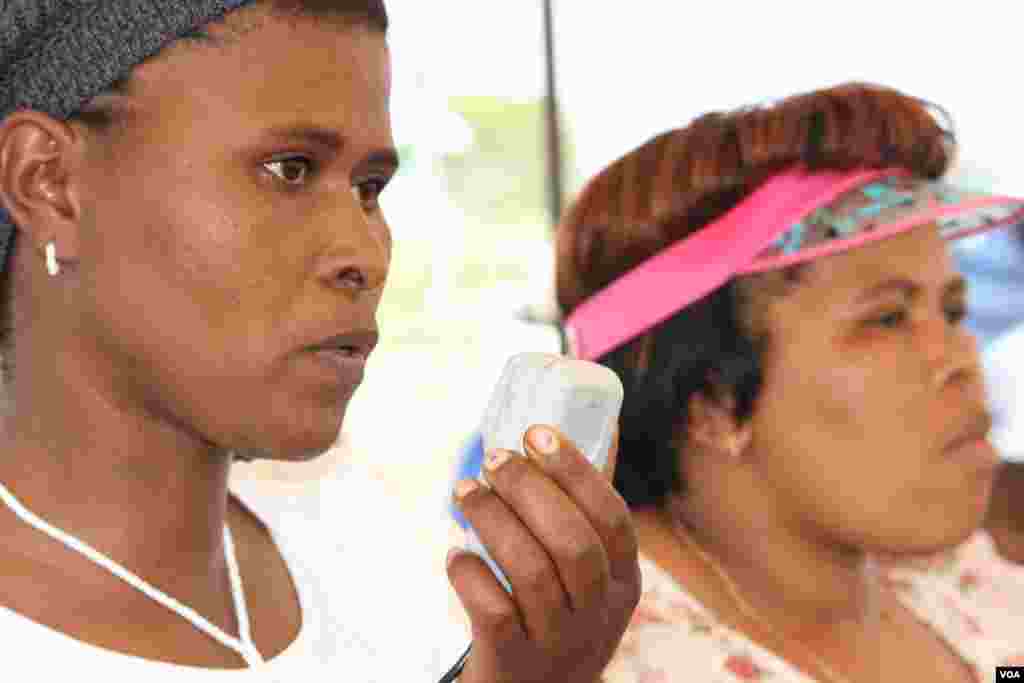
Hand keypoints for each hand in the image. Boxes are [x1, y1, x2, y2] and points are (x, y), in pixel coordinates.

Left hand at [447, 425, 639, 682]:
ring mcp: (559, 643)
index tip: (536, 433)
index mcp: (624, 582)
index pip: (614, 519)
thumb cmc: (554, 616)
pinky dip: (471, 575)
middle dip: (530, 490)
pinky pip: (495, 613)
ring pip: (532, 573)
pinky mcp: (513, 664)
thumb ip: (582, 512)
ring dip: (494, 521)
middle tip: (494, 458)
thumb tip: (590, 427)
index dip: (576, 471)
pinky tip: (456, 555)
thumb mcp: (587, 577)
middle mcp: (599, 614)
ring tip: (465, 492)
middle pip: (573, 543)